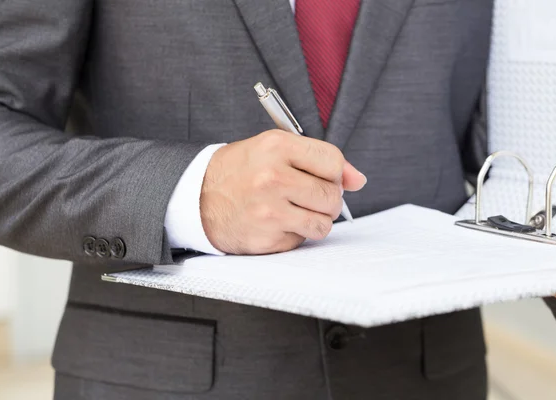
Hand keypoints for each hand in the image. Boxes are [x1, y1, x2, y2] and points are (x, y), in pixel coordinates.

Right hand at [200, 129, 366, 254]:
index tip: (323, 176)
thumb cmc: (241, 171)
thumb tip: (359, 180)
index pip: (333, 161)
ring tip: (296, 211)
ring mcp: (268, 211)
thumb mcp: (274, 150)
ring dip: (315, 220)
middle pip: (332, 195)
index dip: (334, 172)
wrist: (197, 197)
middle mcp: (272, 177)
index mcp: (276, 147)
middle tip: (307, 196)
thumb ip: (318, 160)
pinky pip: (302, 240)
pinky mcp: (265, 238)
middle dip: (327, 199)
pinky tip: (277, 223)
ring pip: (323, 224)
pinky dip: (295, 234)